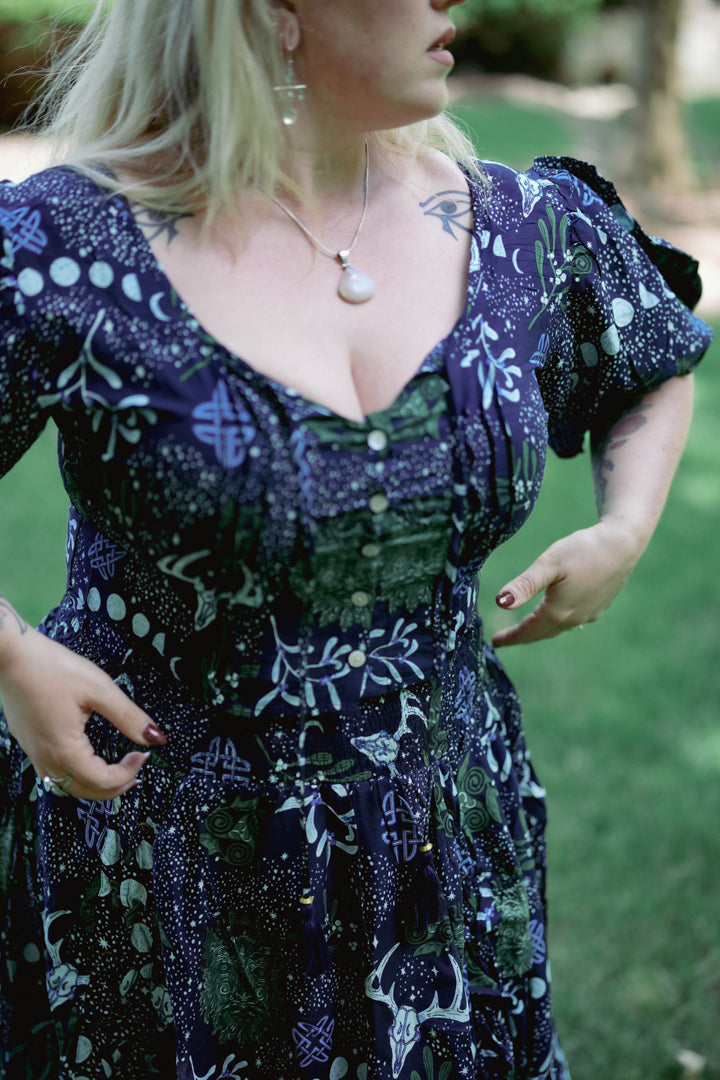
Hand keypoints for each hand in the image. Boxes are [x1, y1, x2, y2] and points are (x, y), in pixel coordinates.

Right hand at [0, 627, 164, 799]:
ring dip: (93, 785)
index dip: (128, 773)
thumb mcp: (99, 689)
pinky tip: (85, 761)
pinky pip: (51, 774)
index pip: (102, 780)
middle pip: (84, 791)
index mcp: (65, 749)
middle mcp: (46, 757)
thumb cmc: (51, 667)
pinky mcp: (28, 743)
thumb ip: (128, 717)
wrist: (10, 655)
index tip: (143, 755)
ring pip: (65, 786)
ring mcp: (33, 752)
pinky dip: (74, 776)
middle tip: (135, 771)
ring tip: (115, 772)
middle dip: (114, 787)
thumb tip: (155, 738)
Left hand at [491, 517, 643, 646]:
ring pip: (559, 627)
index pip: (529, 631)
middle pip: (543, 633)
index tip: (494, 643)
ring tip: (528, 629)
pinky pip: (574, 620)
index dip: (511, 637)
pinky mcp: (601, 604)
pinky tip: (560, 616)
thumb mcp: (548, 564)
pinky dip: (559, 621)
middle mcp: (575, 618)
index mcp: (558, 612)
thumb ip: (524, 585)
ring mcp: (590, 613)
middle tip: (505, 639)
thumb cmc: (584, 550)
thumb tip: (500, 603)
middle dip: (523, 636)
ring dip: (542, 629)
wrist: (624, 543)